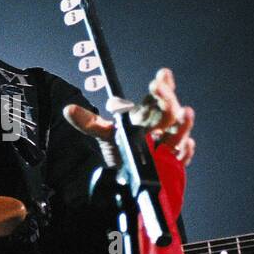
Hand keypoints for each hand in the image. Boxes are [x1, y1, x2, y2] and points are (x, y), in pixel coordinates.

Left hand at [62, 67, 195, 165]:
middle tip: (159, 87)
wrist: (126, 179)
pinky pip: (182, 156)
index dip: (163, 85)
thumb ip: (89, 123)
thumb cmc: (121, 152)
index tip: (162, 74)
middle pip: (168, 111)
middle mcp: (160, 129)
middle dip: (166, 98)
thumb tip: (68, 110)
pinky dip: (185, 151)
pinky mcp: (173, 165)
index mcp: (146, 117)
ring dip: (183, 123)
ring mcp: (168, 146)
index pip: (157, 98)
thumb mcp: (104, 136)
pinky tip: (185, 146)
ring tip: (184, 112)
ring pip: (179, 132)